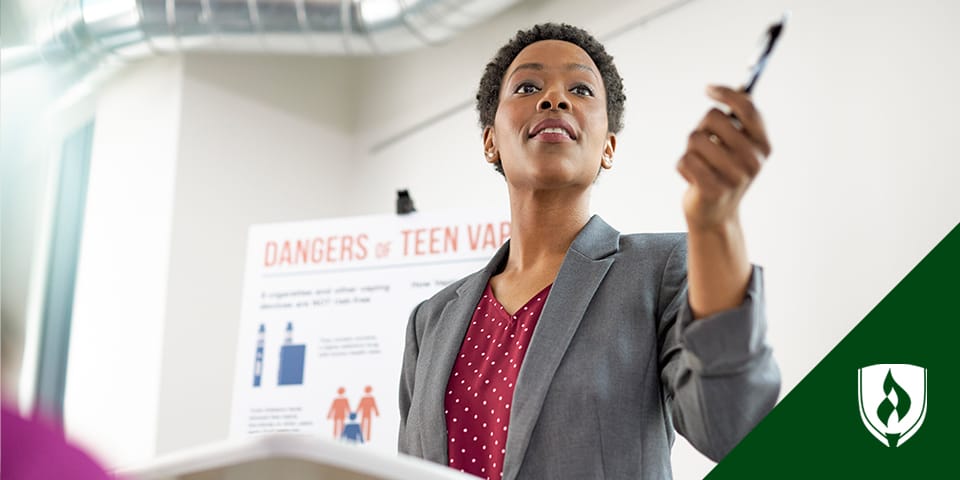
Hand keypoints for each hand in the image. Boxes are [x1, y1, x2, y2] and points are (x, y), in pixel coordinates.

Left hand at [677, 85, 771, 230]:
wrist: (715, 215)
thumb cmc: (723, 173)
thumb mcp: (738, 147)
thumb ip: (737, 121)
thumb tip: (723, 90)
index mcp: (763, 145)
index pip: (747, 108)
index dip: (726, 93)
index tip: (708, 89)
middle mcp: (753, 160)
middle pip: (714, 117)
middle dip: (702, 127)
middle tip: (704, 145)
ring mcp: (734, 176)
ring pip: (695, 138)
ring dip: (690, 149)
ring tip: (700, 165)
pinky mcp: (713, 189)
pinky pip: (685, 159)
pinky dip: (683, 166)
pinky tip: (692, 179)